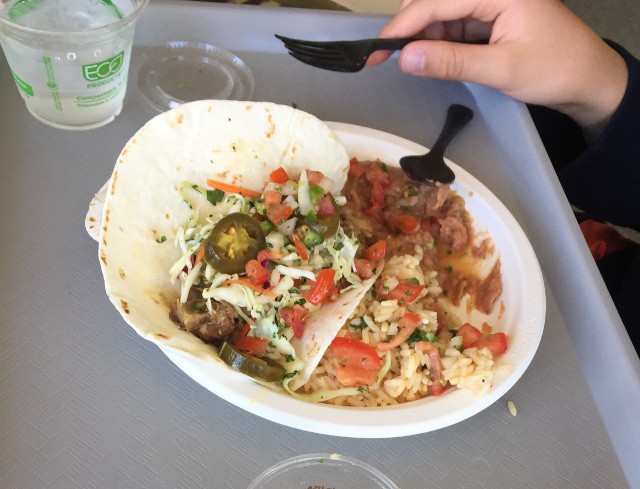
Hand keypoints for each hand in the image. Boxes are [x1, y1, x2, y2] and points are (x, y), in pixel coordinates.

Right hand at [368, 0, 627, 136]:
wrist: (587, 79)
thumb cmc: (555, 69)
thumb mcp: (501, 68)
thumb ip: (451, 62)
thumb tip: (404, 58)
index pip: (435, 2)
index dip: (401, 28)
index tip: (374, 51)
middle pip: (433, 2)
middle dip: (410, 31)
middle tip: (385, 60)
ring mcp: (489, 2)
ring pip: (439, 15)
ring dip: (423, 40)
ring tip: (415, 66)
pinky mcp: (488, 16)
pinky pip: (452, 25)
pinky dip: (438, 44)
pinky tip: (433, 60)